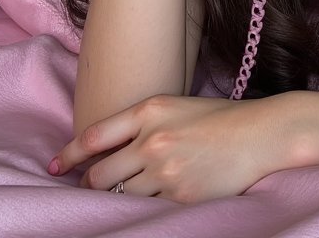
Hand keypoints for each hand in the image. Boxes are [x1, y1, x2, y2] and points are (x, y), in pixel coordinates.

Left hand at [49, 94, 288, 201]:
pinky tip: (160, 199)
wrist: (262, 133)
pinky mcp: (179, 196)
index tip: (55, 166)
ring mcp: (165, 170)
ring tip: (134, 194)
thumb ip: (145, 125)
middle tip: (94, 191)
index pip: (94, 135)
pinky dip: (149, 208)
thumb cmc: (224, 119)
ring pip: (121, 197)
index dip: (69, 154)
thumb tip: (112, 153)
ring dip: (122, 200)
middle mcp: (152, 139)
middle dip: (93, 186)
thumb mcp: (179, 108)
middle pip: (100, 175)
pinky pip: (149, 209)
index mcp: (151, 109)